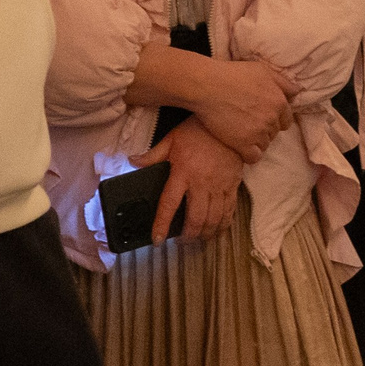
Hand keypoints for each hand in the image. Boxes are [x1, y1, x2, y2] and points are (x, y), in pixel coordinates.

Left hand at [131, 123, 244, 244]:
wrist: (229, 123)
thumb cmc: (197, 130)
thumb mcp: (171, 139)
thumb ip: (153, 155)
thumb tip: (132, 161)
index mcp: (182, 173)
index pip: (169, 204)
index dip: (162, 224)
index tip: (157, 240)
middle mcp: (201, 183)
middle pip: (195, 218)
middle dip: (188, 236)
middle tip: (181, 242)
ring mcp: (219, 186)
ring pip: (213, 219)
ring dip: (205, 234)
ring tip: (198, 239)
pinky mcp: (233, 185)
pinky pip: (229, 211)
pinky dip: (223, 225)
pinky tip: (217, 231)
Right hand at [187, 58, 296, 163]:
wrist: (207, 86)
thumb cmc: (234, 74)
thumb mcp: (263, 70)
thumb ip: (283, 82)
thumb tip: (297, 92)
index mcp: (279, 102)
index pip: (286, 120)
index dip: (275, 119)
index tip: (261, 116)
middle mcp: (272, 119)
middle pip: (274, 133)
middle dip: (264, 129)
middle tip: (248, 121)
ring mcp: (258, 133)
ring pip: (264, 145)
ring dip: (256, 141)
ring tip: (241, 131)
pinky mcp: (243, 144)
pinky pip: (254, 157)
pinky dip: (248, 154)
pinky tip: (240, 146)